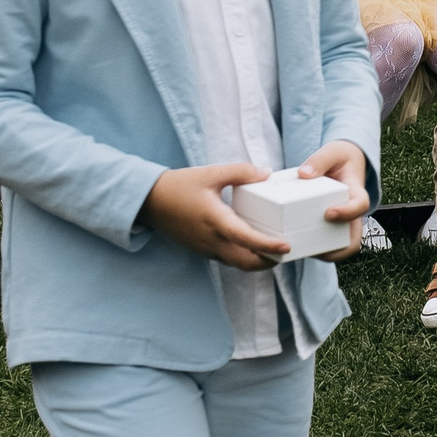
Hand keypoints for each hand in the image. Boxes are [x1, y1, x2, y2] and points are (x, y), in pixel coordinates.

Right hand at [142, 161, 294, 268]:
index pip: (246, 238)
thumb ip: (240, 172)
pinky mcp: (202, 249)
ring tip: (274, 252)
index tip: (286, 246)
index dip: (268, 245)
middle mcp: (211, 239)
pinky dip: (243, 258)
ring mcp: (205, 248)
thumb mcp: (211, 173)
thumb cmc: (180, 186)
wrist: (150, 201)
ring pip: (236, 264)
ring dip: (256, 262)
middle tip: (286, 253)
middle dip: (268, 262)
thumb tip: (266, 173)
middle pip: (245, 262)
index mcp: (215, 220)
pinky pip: (227, 259)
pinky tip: (252, 247)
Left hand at [295, 138, 373, 260]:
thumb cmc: (339, 158)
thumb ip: (320, 160)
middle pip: (354, 239)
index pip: (361, 205)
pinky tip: (295, 246)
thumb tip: (304, 175)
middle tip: (316, 250)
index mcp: (356, 192)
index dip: (348, 213)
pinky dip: (315, 249)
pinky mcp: (330, 227)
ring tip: (302, 252)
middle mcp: (352, 212)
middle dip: (338, 249)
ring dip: (326, 254)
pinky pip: (327, 244)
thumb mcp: (332, 151)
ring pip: (341, 247)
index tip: (329, 213)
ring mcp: (343, 223)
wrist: (343, 163)